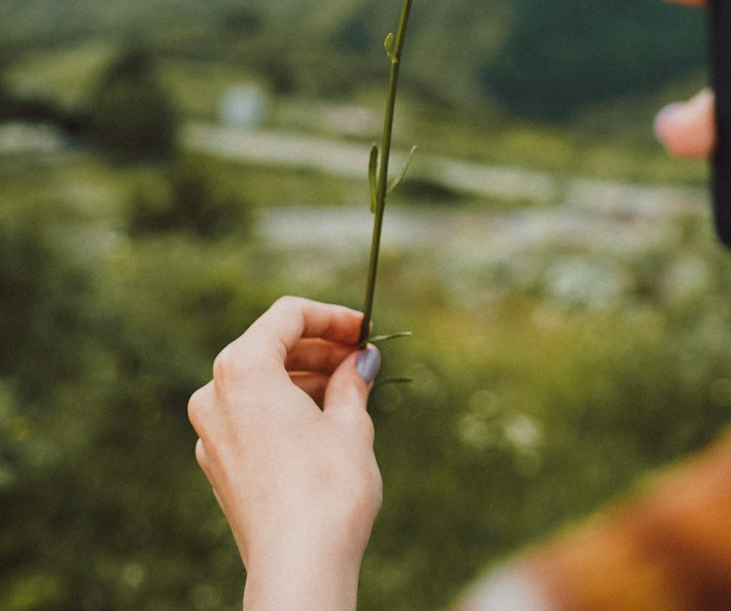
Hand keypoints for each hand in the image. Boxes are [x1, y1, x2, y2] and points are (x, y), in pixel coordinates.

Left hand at [188, 296, 382, 610]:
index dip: (332, 316)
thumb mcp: (351, 422)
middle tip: (362, 357)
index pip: (287, 316)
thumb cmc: (326, 488)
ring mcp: (211, 433)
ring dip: (305, 378)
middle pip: (270, 347)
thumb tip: (361, 359)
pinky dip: (286, 408)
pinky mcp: (219, 466)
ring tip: (351, 389)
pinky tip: (324, 421)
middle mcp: (214, 395)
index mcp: (242, 369)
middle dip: (319, 348)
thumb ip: (352, 380)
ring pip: (260, 384)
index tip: (365, 329)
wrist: (298, 569)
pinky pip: (252, 417)